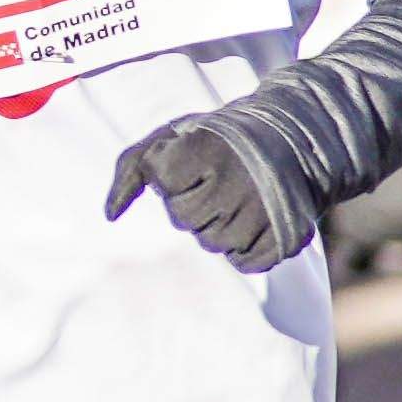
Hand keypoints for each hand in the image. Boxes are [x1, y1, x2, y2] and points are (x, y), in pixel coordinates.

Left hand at [100, 105, 322, 271]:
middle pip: (183, 219)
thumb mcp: (170, 137)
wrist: (291, 140)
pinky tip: (251, 220)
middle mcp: (240, 180)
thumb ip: (131, 169)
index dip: (170, 172)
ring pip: (212, 244)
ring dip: (215, 226)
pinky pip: (244, 263)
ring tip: (235, 197)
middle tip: (214, 181)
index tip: (191, 158)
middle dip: (190, 202)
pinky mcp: (288, 238)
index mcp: (209, 147)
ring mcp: (268, 212)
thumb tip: (110, 215)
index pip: (162, 179)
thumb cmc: (216, 140)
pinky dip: (241, 248)